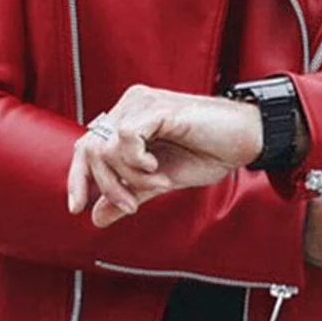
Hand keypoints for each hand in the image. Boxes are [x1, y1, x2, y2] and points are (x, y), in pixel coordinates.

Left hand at [67, 85, 262, 227]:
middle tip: (131, 204)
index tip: (76, 208)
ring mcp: (141, 104)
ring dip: (130, 177)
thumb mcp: (161, 181)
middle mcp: (130, 106)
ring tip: (158, 182)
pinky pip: (126, 138)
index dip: (77, 177)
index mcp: (128, 119)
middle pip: (89, 148)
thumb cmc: (209, 152)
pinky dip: (138, 162)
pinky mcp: (157, 108)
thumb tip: (96, 216)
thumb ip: (129, 194)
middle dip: (106, 184)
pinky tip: (158, 168)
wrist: (244, 139)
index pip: (86, 146)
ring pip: (107, 147)